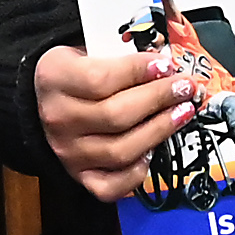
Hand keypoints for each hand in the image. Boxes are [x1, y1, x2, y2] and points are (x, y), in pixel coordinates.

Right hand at [35, 40, 197, 203]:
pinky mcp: (80, 175)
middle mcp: (57, 117)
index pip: (99, 79)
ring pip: (121, 151)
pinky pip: (113, 185)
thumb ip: (123, 54)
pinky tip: (153, 150)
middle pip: (115, 115)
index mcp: (54, 77)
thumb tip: (166, 65)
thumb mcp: (89, 49)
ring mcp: (68, 151)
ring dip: (159, 131)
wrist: (50, 98)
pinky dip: (138, 171)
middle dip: (159, 100)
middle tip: (184, 88)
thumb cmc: (78, 71)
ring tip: (181, 113)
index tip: (166, 65)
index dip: (138, 72)